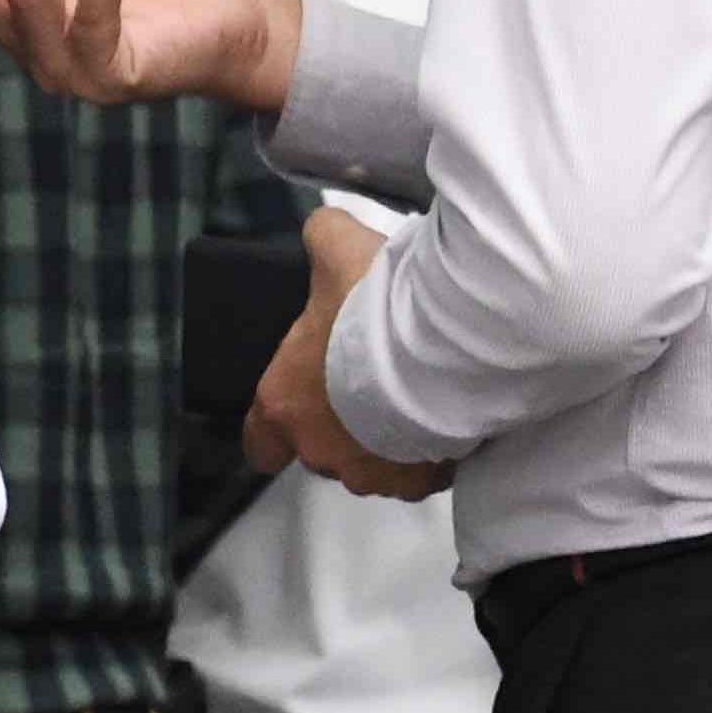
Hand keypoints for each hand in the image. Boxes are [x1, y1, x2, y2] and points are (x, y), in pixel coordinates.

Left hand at [246, 209, 451, 501]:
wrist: (449, 344)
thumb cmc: (377, 304)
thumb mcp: (339, 251)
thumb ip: (322, 241)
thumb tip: (325, 230)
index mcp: (284, 404)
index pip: (260, 443)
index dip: (277, 429)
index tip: (298, 409)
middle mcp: (322, 450)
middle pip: (324, 451)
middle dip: (346, 425)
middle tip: (375, 382)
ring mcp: (375, 473)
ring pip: (377, 465)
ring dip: (392, 438)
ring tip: (420, 393)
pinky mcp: (424, 482)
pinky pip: (425, 472)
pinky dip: (436, 449)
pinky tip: (451, 410)